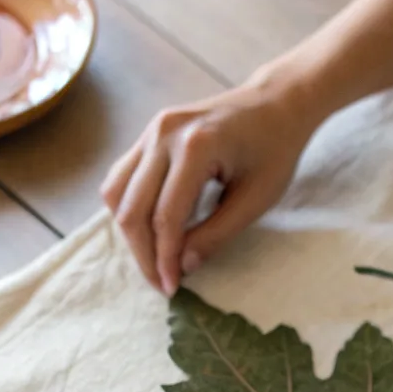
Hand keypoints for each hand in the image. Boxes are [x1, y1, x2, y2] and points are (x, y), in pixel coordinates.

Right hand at [100, 60, 320, 293]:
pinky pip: (123, 177)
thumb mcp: (256, 199)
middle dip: (144, 253)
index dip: (165, 258)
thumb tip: (182, 266)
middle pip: (132, 208)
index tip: (172, 288)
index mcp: (196, 147)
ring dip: (131, 233)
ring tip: (155, 260)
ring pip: (117, 192)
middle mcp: (164, 134)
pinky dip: (130, 208)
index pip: (165, 216)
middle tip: (161, 283)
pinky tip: (151, 231)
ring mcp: (152, 129)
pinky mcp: (149, 132)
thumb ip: (217, 234)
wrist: (275, 103)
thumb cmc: (274, 150)